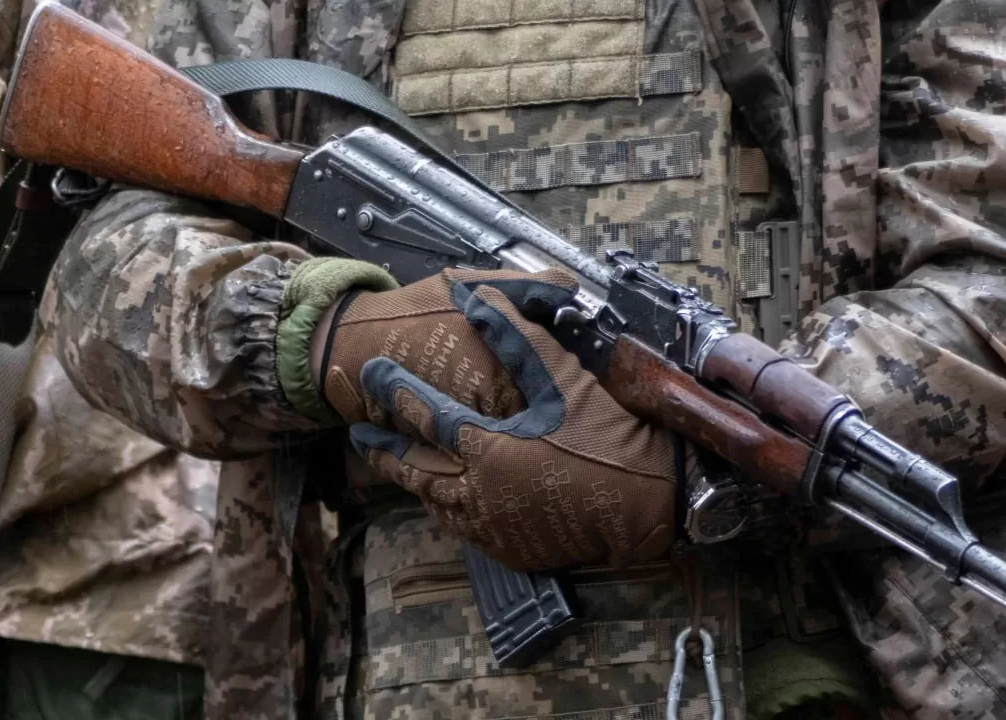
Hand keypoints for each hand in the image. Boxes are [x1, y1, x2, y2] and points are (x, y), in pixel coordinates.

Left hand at [347, 271, 676, 571]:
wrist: (646, 506)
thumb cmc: (607, 437)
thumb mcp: (562, 379)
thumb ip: (514, 339)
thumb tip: (479, 299)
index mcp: (485, 446)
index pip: (425, 414)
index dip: (395, 391)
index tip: (372, 374)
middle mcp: (477, 491)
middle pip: (414, 468)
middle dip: (384, 448)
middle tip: (360, 433)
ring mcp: (491, 526)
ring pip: (434, 502)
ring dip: (412, 481)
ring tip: (396, 465)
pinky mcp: (509, 548)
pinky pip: (464, 529)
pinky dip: (447, 510)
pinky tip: (446, 500)